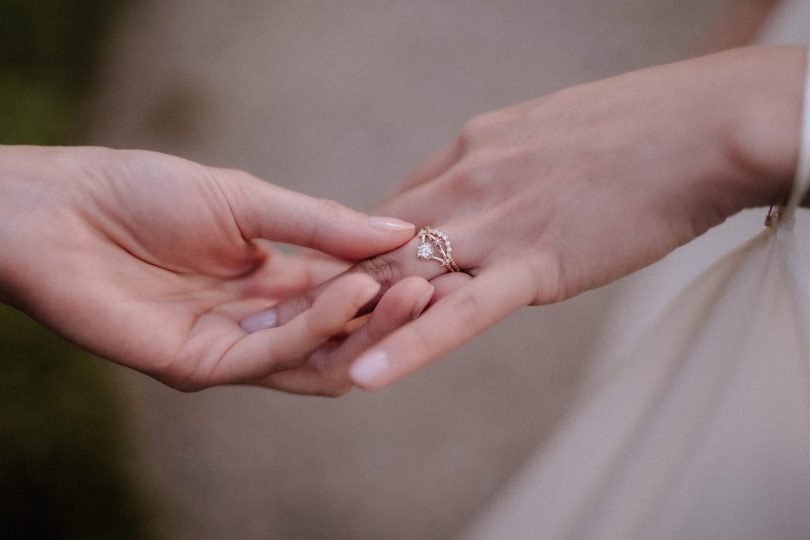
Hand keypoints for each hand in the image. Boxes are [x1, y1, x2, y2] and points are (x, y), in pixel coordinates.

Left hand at [0, 146, 416, 390]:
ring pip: (317, 356)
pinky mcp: (204, 366)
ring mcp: (234, 347)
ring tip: (406, 289)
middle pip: (342, 332)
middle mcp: (261, 319)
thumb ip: (321, 224)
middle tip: (434, 285)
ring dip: (365, 326)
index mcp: (275, 278)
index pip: (349, 289)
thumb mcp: (249, 199)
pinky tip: (348, 291)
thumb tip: (400, 230)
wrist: (64, 210)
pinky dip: (315, 328)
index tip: (437, 260)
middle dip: (391, 312)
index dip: (392, 280)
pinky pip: (272, 357)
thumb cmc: (146, 194)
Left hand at [256, 46, 802, 390]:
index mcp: (470, 151)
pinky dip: (409, 346)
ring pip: (404, 279)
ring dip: (348, 316)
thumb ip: (504, 172)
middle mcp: (466, 185)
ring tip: (290, 348)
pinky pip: (458, 315)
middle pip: (380, 243)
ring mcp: (494, 224)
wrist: (701, 130)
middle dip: (332, 283)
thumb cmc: (636, 132)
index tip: (333, 275)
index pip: (397, 208)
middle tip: (279, 315)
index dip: (362, 248)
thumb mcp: (547, 139)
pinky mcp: (532, 265)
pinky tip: (364, 374)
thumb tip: (489, 201)